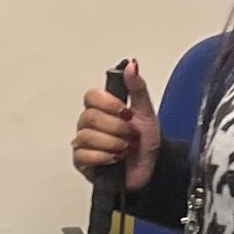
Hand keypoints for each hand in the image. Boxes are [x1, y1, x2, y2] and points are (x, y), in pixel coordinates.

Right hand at [71, 57, 160, 191]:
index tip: (125, 112)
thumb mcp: (146, 111)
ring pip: (86, 136)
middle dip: (115, 127)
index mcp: (103, 109)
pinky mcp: (82, 162)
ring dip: (111, 143)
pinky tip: (115, 159)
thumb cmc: (146, 142)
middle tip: (130, 134)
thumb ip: (137, 88)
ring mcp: (84, 143)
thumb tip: (131, 65)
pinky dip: (103, 157)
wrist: (152, 168)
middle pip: (89, 117)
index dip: (107, 103)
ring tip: (125, 148)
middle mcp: (90, 124)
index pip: (91, 96)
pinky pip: (83, 155)